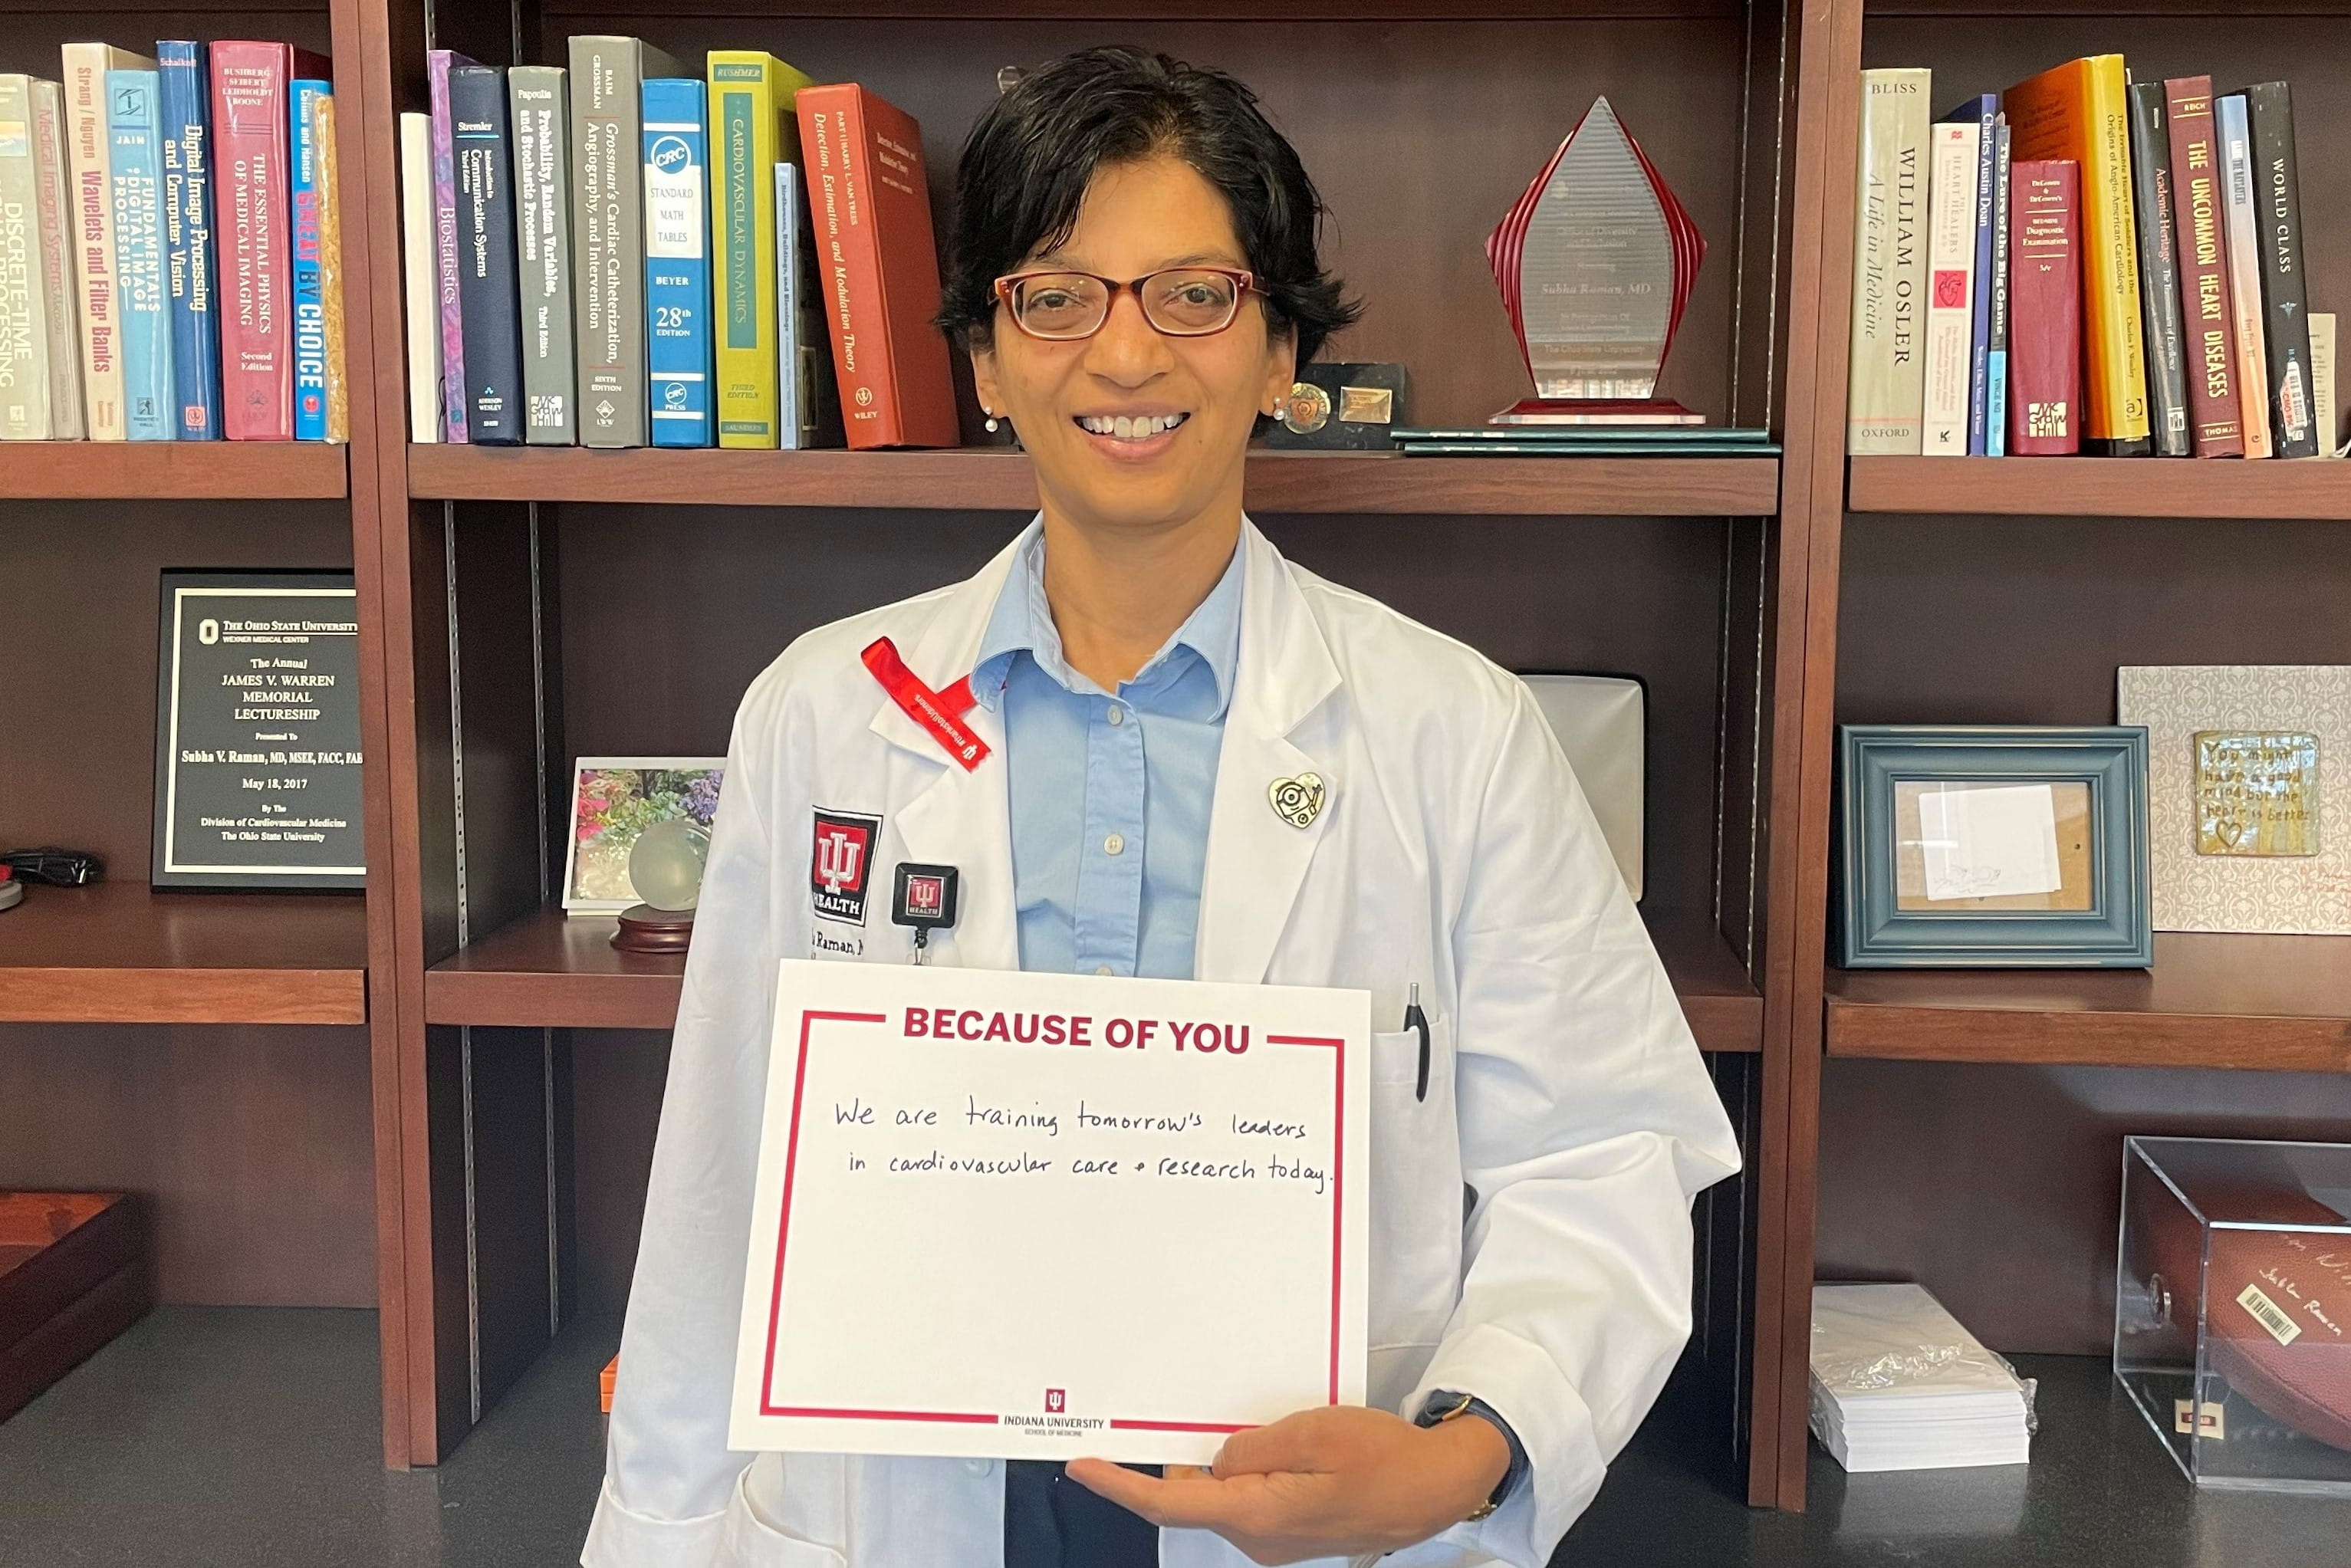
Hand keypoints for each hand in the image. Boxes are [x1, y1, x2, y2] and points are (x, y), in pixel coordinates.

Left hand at [1064, 1404, 1509, 1564]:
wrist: (1436, 1487)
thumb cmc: (1383, 1459)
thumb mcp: (1312, 1434)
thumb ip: (1252, 1447)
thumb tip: (1215, 1460)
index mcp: (1257, 1515)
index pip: (1169, 1504)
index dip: (1120, 1486)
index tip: (1081, 1466)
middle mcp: (1258, 1537)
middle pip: (1192, 1498)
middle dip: (1173, 1460)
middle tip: (1154, 1416)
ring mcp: (1274, 1538)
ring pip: (1223, 1494)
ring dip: (1216, 1462)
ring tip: (1234, 1418)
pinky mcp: (1291, 1528)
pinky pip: (1248, 1496)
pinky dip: (1242, 1469)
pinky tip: (1262, 1440)